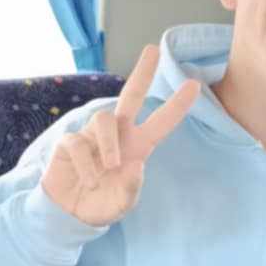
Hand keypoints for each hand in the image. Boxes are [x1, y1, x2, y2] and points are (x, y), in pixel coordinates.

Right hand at [39, 43, 199, 227]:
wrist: (70, 214)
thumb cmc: (102, 203)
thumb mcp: (122, 204)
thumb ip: (131, 189)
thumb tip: (135, 164)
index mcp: (138, 146)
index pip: (160, 122)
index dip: (177, 105)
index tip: (194, 85)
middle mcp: (118, 135)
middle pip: (131, 95)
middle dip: (142, 72)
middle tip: (153, 50)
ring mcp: (92, 136)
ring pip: (104, 119)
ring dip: (109, 144)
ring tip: (109, 169)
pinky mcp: (70, 142)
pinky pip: (79, 142)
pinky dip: (85, 164)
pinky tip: (88, 181)